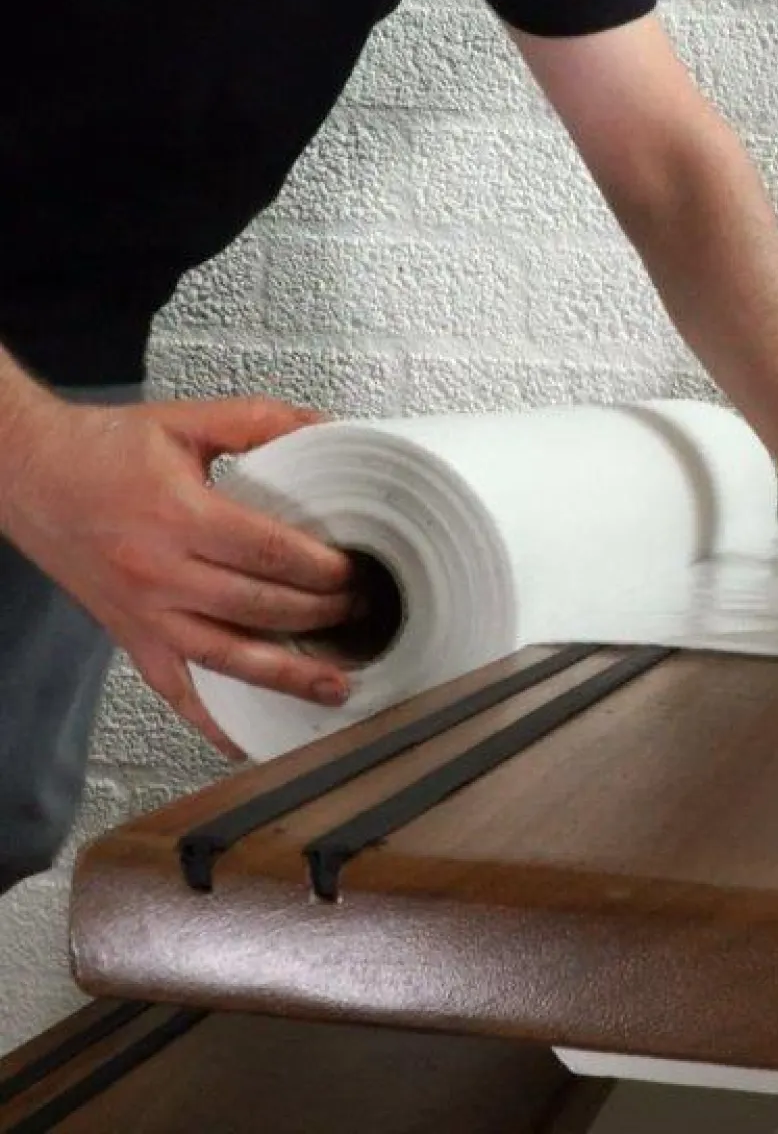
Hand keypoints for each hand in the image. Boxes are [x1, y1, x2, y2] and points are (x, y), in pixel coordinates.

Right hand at [0, 395, 355, 758]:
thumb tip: (329, 428)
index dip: (321, 568)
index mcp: (176, 515)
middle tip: (359, 610)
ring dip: (288, 677)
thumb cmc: (101, 450)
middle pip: (258, 608)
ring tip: (338, 685)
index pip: (267, 553)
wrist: (23, 474)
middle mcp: (158, 572)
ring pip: (227, 660)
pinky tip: (252, 739)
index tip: (355, 571)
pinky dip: (215, 722)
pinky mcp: (131, 638)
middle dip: (320, 614)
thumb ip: (261, 423)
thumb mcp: (185, 422)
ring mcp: (144, 614)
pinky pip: (178, 693)